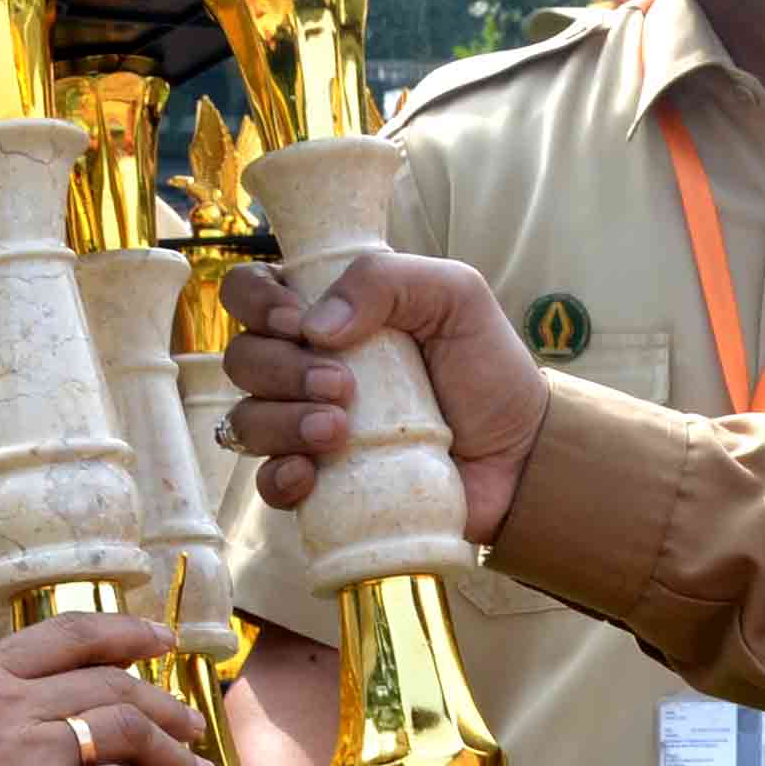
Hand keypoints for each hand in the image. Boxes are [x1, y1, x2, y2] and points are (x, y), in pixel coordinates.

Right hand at [217, 254, 546, 543]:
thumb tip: (316, 326)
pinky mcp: (319, 486)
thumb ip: (388, 279)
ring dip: (281, 421)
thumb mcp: (455, 295)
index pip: (251, 291)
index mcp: (328, 314)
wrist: (521, 453)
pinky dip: (278, 477)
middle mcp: (305, 367)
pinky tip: (311, 473)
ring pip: (247, 420)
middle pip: (243, 358)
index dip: (256, 301)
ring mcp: (306, 428)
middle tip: (342, 384)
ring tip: (340, 429)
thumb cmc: (487, 367)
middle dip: (281, 368)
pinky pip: (266, 483)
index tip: (298, 321)